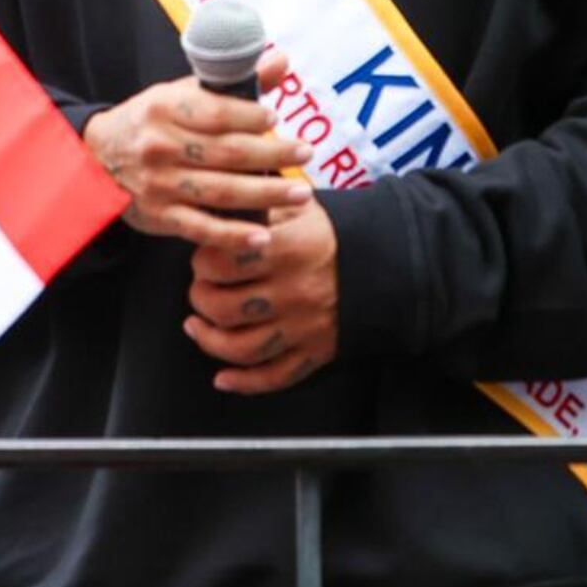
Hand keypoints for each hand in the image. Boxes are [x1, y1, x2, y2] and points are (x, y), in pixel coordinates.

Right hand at [82, 51, 311, 252]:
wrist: (96, 158)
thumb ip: (233, 82)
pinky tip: (263, 235)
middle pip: (227, 152)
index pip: (216, 112)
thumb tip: (281, 60)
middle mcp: (161, 146)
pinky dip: (233, 235)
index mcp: (165, 108)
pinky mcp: (160, 217)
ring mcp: (160, 185)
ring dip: (266, 193)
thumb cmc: (150, 121)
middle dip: (273, 154)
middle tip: (306, 153)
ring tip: (301, 192)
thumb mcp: (181, 93)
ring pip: (221, 191)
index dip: (249, 117)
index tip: (276, 121)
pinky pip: (202, 228)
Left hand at [184, 197, 338, 394]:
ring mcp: (303, 327)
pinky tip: (223, 378)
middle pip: (223, 307)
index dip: (202, 261)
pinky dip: (244, 383)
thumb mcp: (299, 206)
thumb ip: (259, 203)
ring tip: (198, 326)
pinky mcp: (316, 352)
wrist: (388, 261)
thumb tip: (218, 204)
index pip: (221, 263)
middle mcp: (293, 292)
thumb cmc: (334, 232)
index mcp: (286, 250)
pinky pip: (274, 377)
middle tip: (202, 289)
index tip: (204, 258)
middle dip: (201, 298)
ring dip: (209, 341)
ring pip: (241, 348)